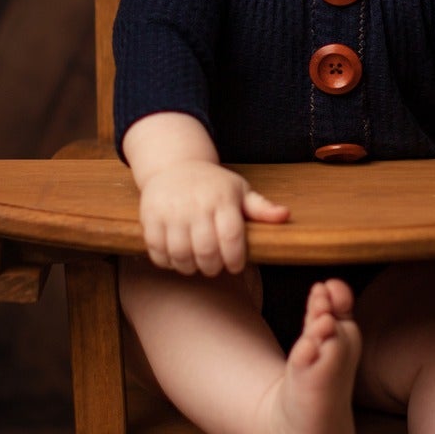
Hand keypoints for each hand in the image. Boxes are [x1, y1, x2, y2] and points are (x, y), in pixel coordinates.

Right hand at [138, 161, 288, 275]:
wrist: (174, 166)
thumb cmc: (213, 185)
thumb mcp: (239, 191)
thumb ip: (261, 207)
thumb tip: (285, 215)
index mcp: (222, 199)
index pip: (231, 238)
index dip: (235, 258)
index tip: (236, 265)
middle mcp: (196, 204)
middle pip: (206, 250)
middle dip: (213, 267)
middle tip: (215, 268)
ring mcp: (170, 211)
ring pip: (180, 254)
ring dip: (189, 267)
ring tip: (195, 265)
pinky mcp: (149, 217)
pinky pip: (157, 250)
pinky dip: (167, 261)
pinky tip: (176, 258)